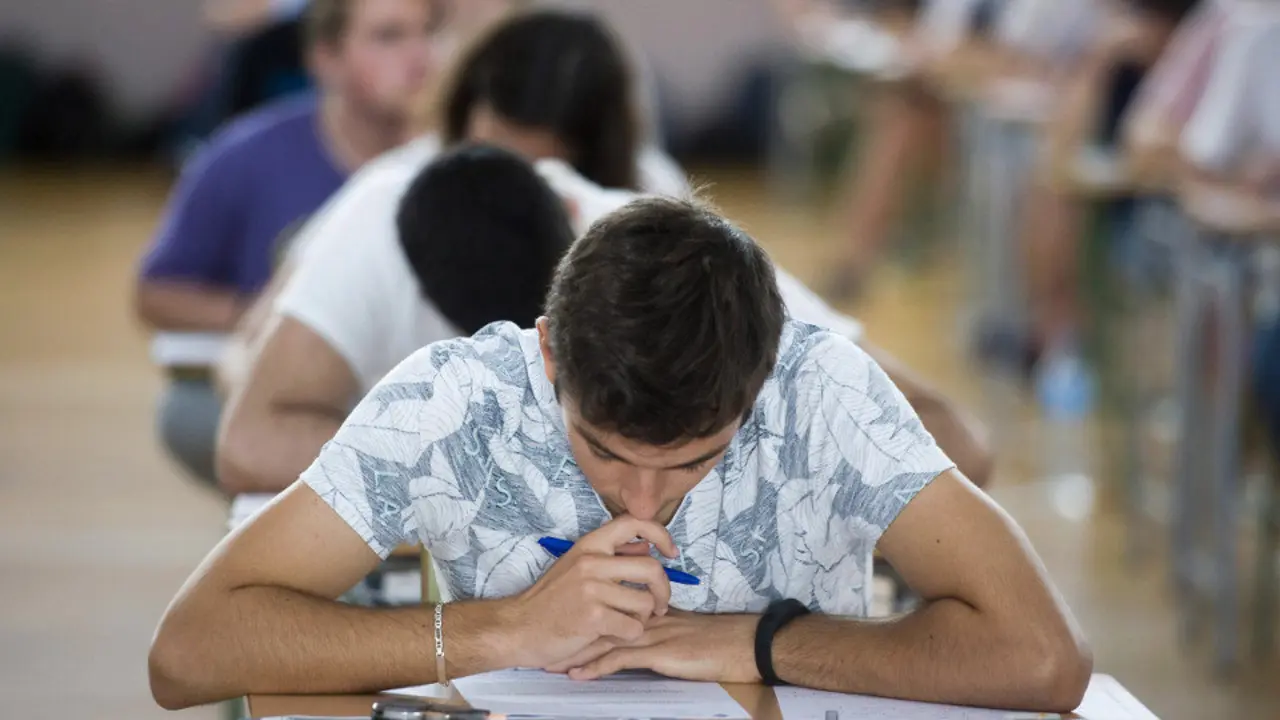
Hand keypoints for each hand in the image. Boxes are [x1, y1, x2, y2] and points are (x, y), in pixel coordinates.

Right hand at [505, 516, 677, 669]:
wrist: (519, 628)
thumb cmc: (550, 601)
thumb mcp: (577, 567)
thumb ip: (610, 557)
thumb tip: (647, 548)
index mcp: (589, 545)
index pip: (634, 523)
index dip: (661, 534)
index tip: (672, 552)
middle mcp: (592, 561)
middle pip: (652, 569)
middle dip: (663, 592)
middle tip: (659, 606)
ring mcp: (592, 588)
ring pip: (645, 603)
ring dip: (642, 619)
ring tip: (625, 623)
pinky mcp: (593, 616)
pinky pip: (633, 628)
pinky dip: (628, 636)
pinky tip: (611, 635)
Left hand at [550, 610, 761, 684]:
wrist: (739, 644)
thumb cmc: (714, 640)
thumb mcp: (679, 629)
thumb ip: (656, 625)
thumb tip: (633, 629)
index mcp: (649, 608)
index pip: (610, 606)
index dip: (584, 616)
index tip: (559, 625)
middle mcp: (645, 617)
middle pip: (599, 621)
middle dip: (570, 634)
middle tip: (543, 646)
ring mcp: (650, 633)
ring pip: (604, 639)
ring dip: (576, 653)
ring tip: (552, 664)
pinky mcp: (658, 651)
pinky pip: (621, 659)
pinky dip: (597, 667)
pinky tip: (579, 675)